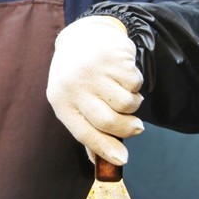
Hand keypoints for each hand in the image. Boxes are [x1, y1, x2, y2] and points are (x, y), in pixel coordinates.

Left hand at [46, 15, 143, 165]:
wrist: (83, 37)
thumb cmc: (79, 80)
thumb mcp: (74, 102)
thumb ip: (89, 130)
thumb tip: (110, 161)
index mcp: (61, 102)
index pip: (83, 133)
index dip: (105, 149)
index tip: (123, 159)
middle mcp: (74, 86)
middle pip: (108, 121)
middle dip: (127, 129)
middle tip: (137, 128)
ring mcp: (94, 70)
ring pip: (126, 103)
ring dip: (133, 104)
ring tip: (124, 94)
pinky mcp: (112, 57)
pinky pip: (135, 84)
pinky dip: (136, 85)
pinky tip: (124, 76)